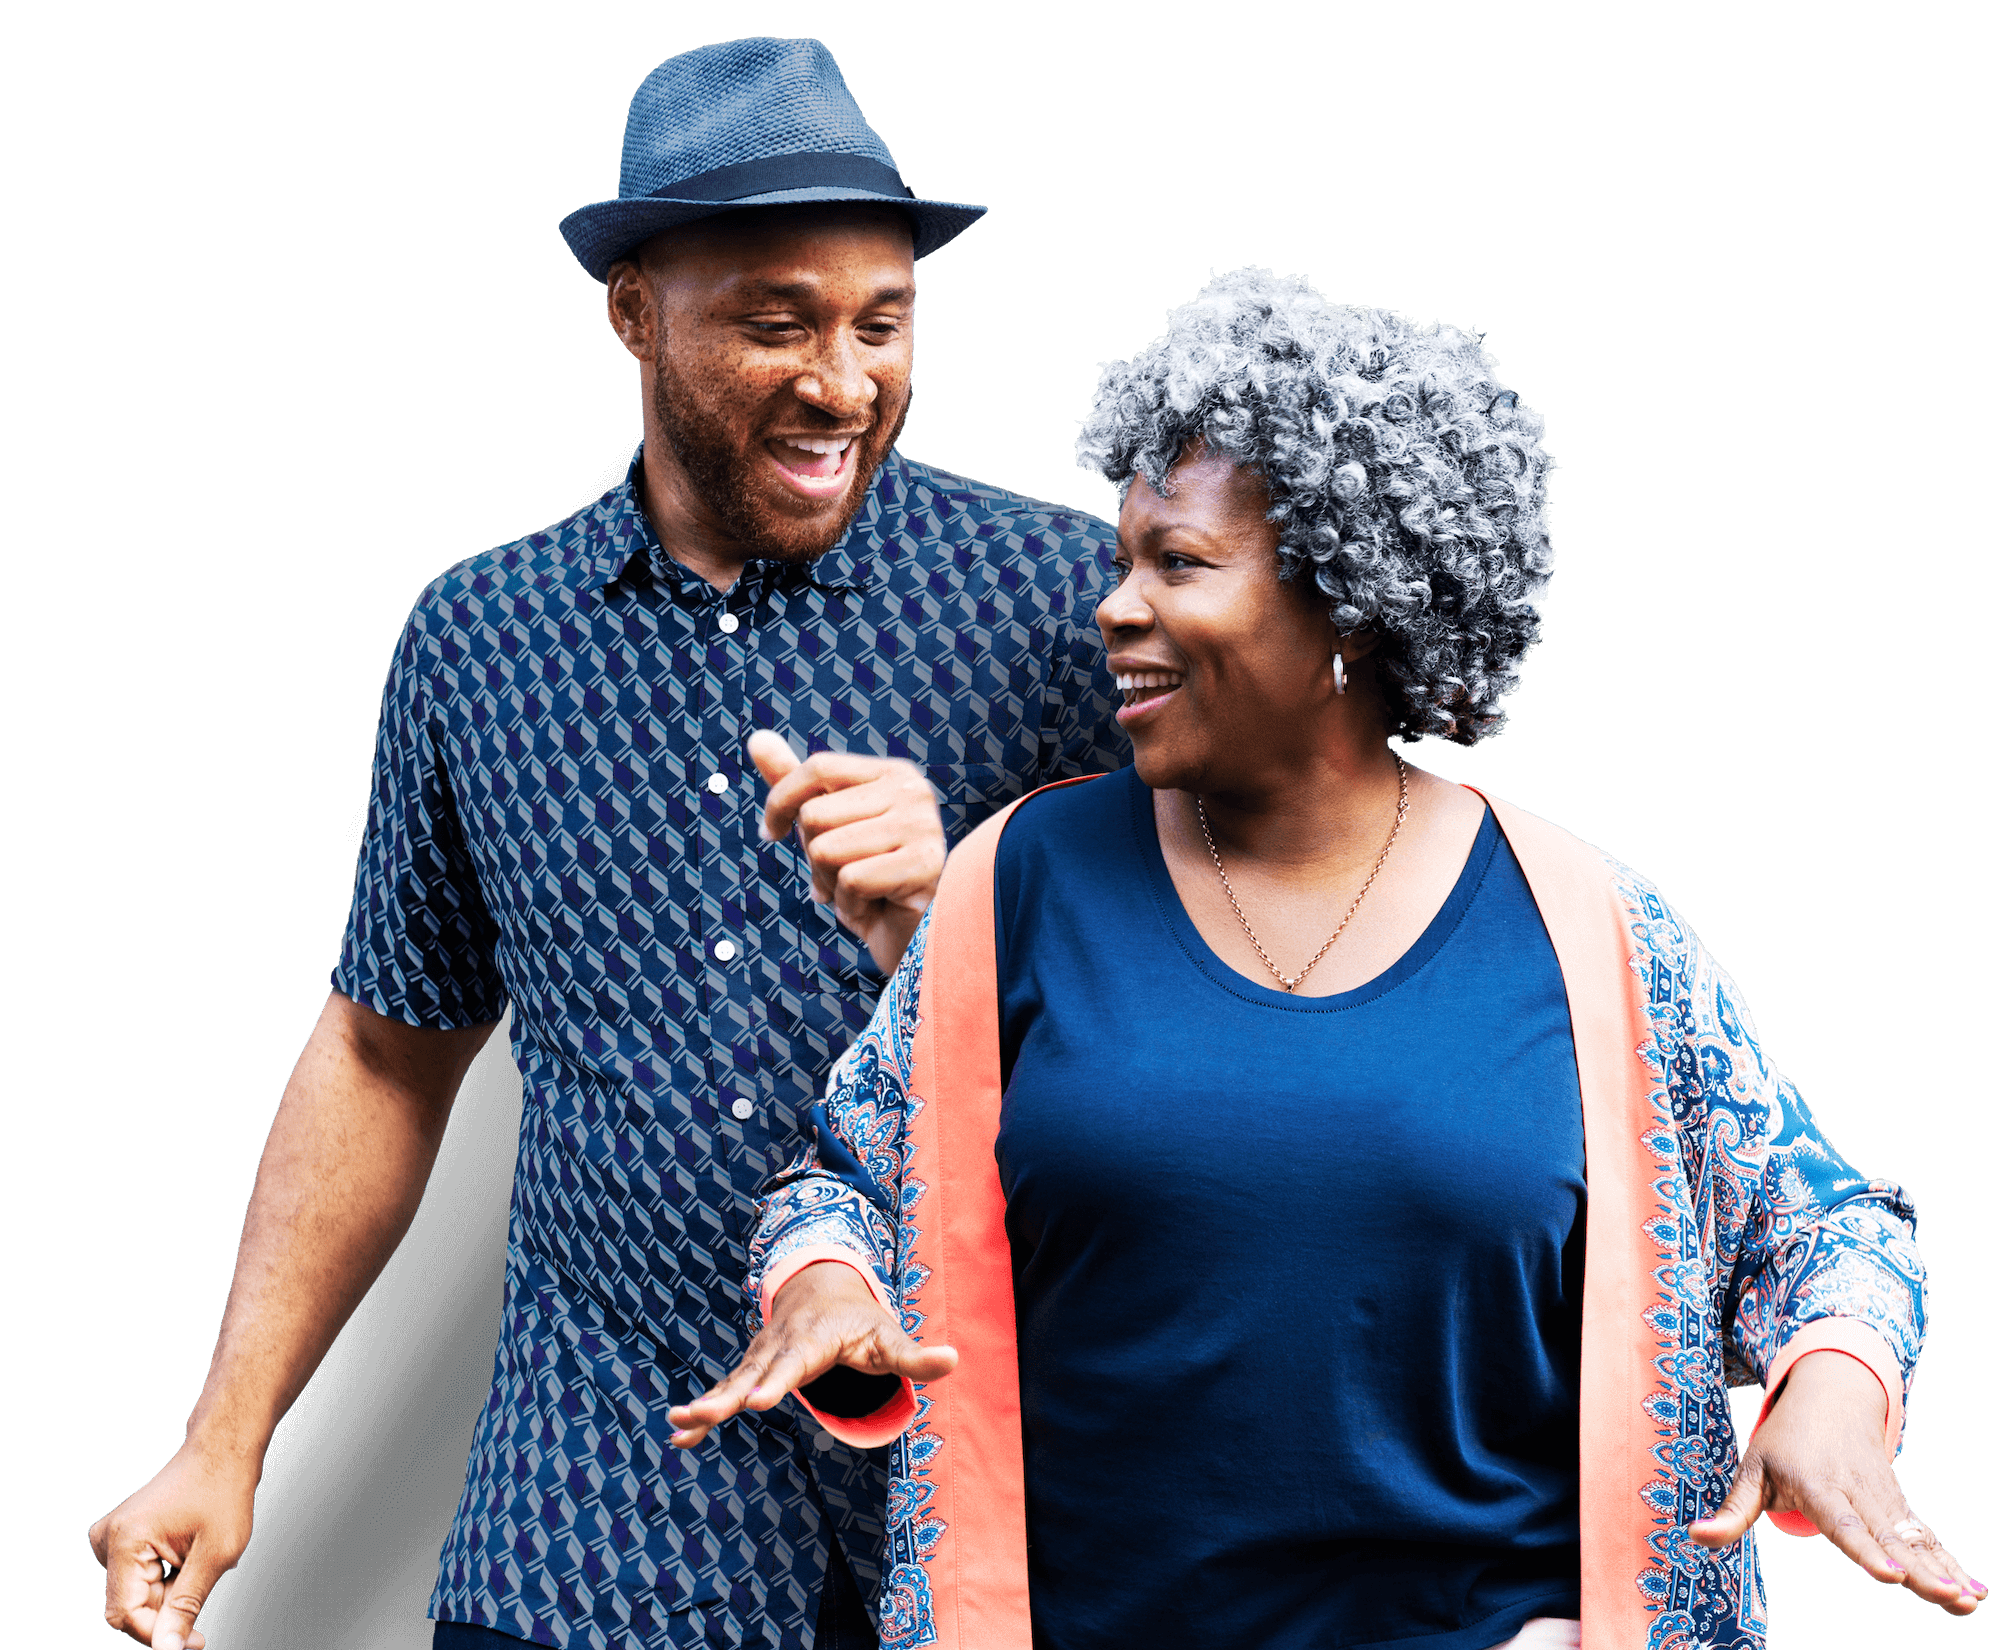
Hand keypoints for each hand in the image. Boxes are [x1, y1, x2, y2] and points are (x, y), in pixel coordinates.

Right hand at [89, 1439, 257, 1648]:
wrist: (221, 1450)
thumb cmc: (223, 1491)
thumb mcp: (215, 1555)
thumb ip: (186, 1606)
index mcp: (124, 1542)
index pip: (126, 1615)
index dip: (159, 1636)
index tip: (193, 1643)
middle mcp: (108, 1540)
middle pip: (131, 1606)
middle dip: (169, 1609)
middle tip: (205, 1586)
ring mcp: (111, 1538)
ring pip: (138, 1593)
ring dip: (170, 1590)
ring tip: (198, 1559)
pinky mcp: (122, 1538)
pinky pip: (139, 1577)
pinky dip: (166, 1576)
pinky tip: (186, 1553)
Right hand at [666, 1260, 957, 1446]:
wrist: (822, 1285)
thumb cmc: (862, 1319)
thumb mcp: (890, 1336)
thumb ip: (916, 1355)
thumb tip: (954, 1361)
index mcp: (814, 1339)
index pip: (794, 1363)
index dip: (774, 1382)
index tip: (753, 1401)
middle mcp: (780, 1345)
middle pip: (752, 1373)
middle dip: (726, 1395)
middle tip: (702, 1415)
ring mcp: (760, 1356)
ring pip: (730, 1381)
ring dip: (705, 1403)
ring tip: (678, 1424)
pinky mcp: (749, 1368)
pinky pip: (724, 1390)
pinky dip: (702, 1411)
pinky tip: (679, 1436)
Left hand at [747, 730, 945, 975]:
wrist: (910, 938)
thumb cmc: (868, 879)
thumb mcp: (825, 828)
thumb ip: (795, 784)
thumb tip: (756, 738)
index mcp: (893, 774)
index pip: (818, 768)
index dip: (780, 802)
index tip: (770, 833)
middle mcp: (914, 791)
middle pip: (815, 815)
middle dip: (814, 857)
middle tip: (843, 875)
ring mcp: (924, 826)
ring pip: (827, 850)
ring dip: (831, 884)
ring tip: (860, 891)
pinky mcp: (926, 865)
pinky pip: (851, 881)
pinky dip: (850, 905)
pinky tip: (873, 906)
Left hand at [1691, 1351, 1981, 1614]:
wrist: (1832, 1394)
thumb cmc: (1785, 1439)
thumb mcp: (1752, 1468)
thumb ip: (1732, 1511)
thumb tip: (1695, 1538)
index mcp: (1817, 1483)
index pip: (1843, 1522)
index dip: (1865, 1550)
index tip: (1890, 1576)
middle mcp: (1856, 1490)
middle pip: (1889, 1536)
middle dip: (1921, 1570)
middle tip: (1948, 1598)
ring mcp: (1883, 1497)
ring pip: (1914, 1538)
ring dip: (1942, 1570)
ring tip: (1967, 1601)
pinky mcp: (1899, 1504)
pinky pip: (1925, 1536)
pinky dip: (1950, 1562)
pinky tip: (1972, 1591)